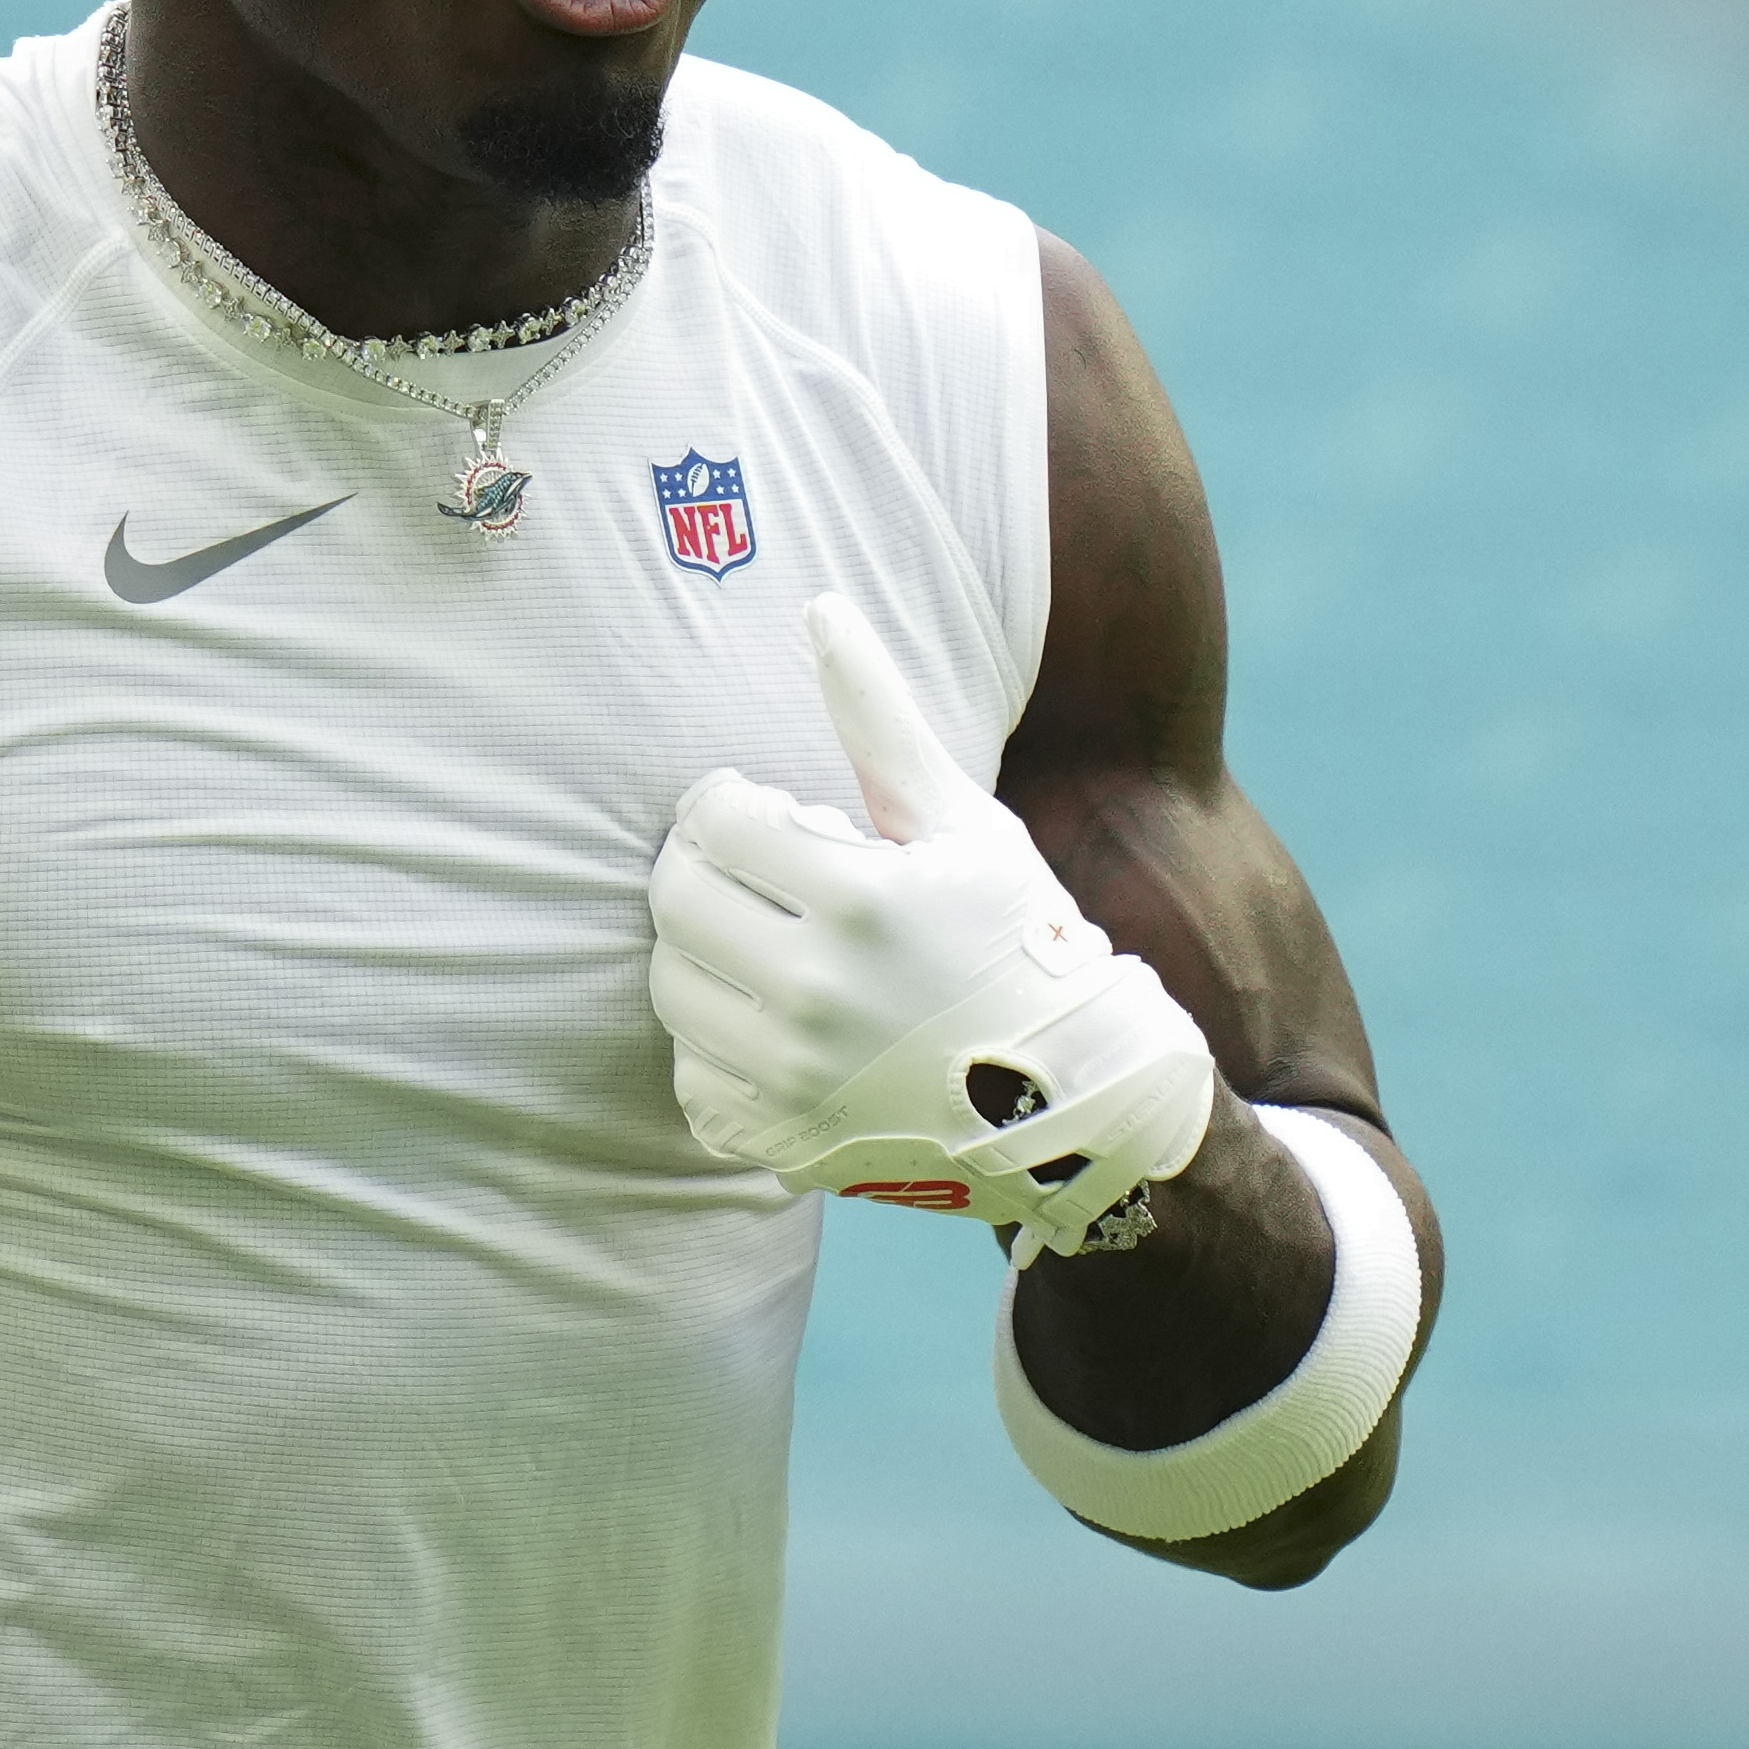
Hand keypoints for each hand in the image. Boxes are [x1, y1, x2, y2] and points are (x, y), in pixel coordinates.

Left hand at [645, 593, 1217, 1256]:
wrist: (1075, 1098)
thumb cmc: (1019, 938)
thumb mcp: (963, 821)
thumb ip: (880, 717)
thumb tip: (822, 607)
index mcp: (862, 900)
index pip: (714, 820)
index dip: (736, 806)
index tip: (776, 817)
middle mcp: (818, 994)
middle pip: (677, 901)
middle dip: (710, 872)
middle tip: (764, 875)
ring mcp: (795, 1079)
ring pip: (672, 987)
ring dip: (708, 956)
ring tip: (774, 946)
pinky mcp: (781, 1141)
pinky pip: (692, 1077)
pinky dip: (718, 1048)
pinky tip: (780, 1026)